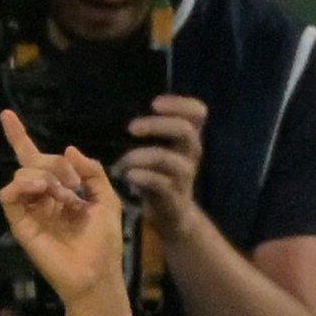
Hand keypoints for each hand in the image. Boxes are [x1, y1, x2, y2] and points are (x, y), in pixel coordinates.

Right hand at [0, 111, 124, 308]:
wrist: (96, 273)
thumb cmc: (104, 242)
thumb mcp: (108, 200)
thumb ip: (92, 172)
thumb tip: (68, 148)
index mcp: (61, 191)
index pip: (37, 160)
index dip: (21, 138)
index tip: (6, 114)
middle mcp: (42, 198)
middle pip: (34, 162)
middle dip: (53, 163)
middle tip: (73, 183)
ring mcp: (29, 211)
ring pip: (22, 176)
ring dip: (44, 176)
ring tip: (63, 193)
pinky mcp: (20, 224)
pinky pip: (9, 196)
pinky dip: (23, 186)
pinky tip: (42, 190)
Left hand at [115, 91, 208, 232]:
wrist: (172, 212)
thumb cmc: (159, 171)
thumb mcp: (161, 147)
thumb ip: (150, 129)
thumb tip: (118, 106)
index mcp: (189, 136)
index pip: (198, 113)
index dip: (180, 104)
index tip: (154, 103)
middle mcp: (191, 153)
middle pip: (184, 131)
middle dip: (157, 125)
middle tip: (131, 127)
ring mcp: (184, 175)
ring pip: (168, 159)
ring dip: (142, 155)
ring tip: (122, 160)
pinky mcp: (172, 196)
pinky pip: (159, 183)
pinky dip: (141, 176)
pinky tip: (128, 175)